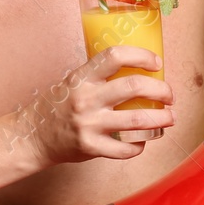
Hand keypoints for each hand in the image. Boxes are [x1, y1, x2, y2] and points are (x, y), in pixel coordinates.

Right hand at [17, 46, 174, 164]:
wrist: (34, 136)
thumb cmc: (59, 105)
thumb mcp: (74, 81)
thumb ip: (100, 76)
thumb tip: (139, 70)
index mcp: (82, 77)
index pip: (115, 56)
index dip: (141, 56)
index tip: (156, 63)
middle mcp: (86, 99)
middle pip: (134, 87)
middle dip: (161, 90)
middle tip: (169, 95)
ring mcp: (89, 125)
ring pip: (137, 120)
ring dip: (161, 119)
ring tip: (169, 118)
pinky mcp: (91, 148)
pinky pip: (126, 148)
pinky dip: (140, 144)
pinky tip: (143, 140)